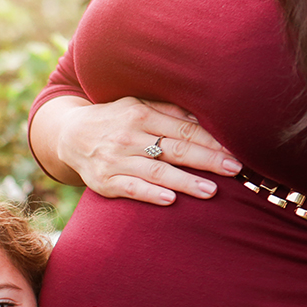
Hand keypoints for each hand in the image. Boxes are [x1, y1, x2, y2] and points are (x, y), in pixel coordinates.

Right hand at [54, 97, 241, 205]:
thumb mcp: (138, 106)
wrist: (70, 136)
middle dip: (207, 160)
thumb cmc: (114, 120)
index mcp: (141, 115)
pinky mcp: (103, 182)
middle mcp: (128, 137)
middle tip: (234, 170)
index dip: (211, 141)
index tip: (235, 152)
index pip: (184, 129)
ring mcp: (115, 160)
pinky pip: (130, 188)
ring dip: (186, 182)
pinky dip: (150, 194)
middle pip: (174, 149)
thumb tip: (206, 119)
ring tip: (211, 191)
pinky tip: (170, 200)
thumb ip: (169, 112)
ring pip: (156, 172)